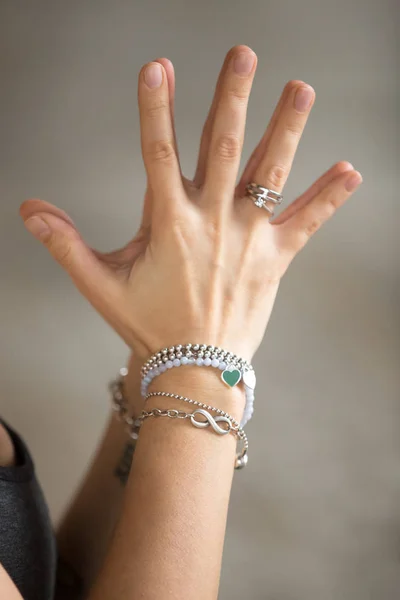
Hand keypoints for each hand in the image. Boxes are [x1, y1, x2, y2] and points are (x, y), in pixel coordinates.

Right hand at [20, 46, 361, 363]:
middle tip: (244, 54)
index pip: (158, 153)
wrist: (196, 367)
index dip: (157, 107)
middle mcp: (214, 222)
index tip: (158, 66)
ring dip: (287, 129)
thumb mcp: (101, 285)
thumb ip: (66, 245)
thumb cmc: (148, 325)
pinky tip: (352, 170)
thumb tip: (28, 209)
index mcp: (170, 223)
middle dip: (232, 97)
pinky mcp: (276, 259)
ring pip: (270, 174)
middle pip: (224, 148)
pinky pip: (307, 222)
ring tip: (302, 89)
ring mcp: (249, 239)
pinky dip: (328, 196)